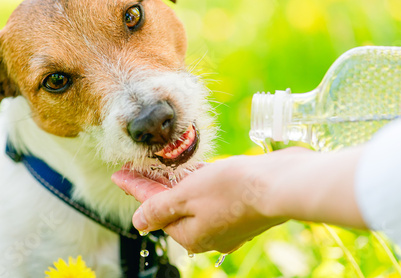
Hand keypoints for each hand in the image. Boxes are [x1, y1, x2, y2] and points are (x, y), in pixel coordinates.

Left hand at [112, 152, 293, 253]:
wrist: (280, 184)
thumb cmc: (232, 189)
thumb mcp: (187, 197)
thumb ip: (160, 209)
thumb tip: (138, 224)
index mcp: (190, 234)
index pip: (153, 209)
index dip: (135, 189)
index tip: (119, 174)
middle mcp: (208, 232)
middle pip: (171, 206)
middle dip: (152, 186)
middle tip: (133, 167)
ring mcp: (226, 221)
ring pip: (192, 199)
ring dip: (174, 184)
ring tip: (157, 166)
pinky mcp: (240, 207)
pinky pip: (210, 195)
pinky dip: (198, 183)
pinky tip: (192, 171)